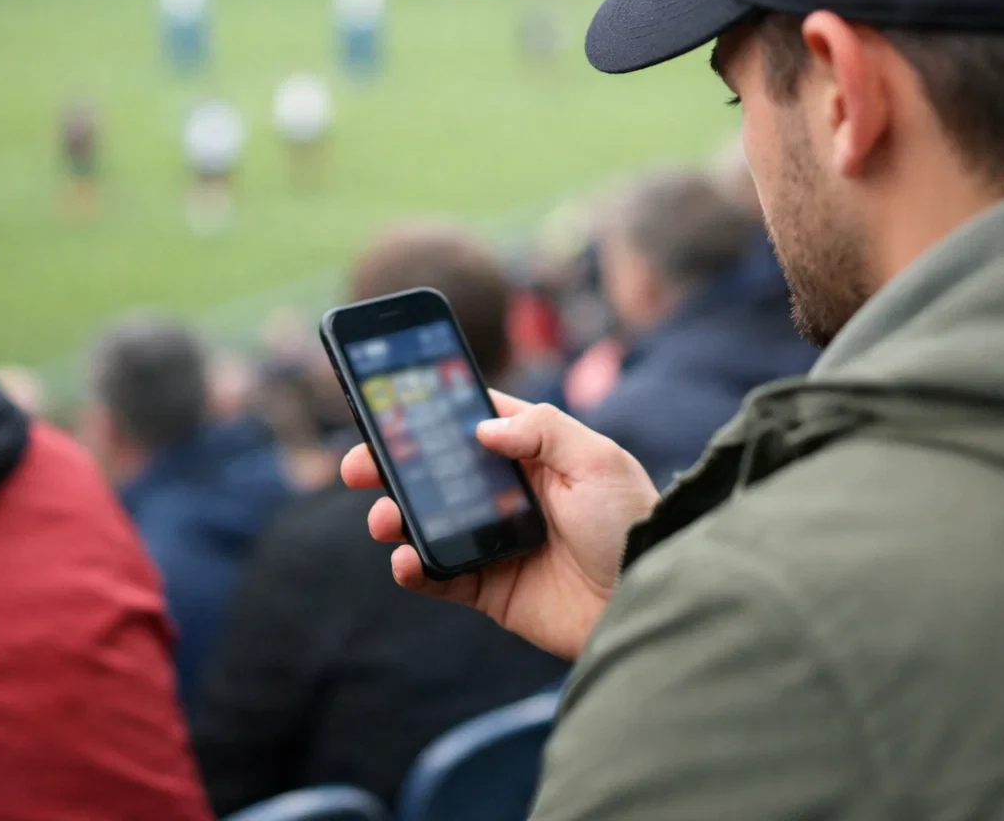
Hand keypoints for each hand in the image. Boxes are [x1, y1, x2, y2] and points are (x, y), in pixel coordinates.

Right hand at [341, 393, 658, 660]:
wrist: (647, 600)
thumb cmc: (631, 524)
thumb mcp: (599, 460)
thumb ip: (543, 431)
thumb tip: (483, 428)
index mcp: (536, 455)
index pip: (476, 423)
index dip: (434, 411)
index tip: (390, 404)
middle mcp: (510, 495)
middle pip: (438, 472)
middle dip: (393, 466)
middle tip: (356, 467)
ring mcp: (496, 542)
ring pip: (428, 523)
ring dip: (395, 517)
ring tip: (385, 520)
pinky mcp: (490, 589)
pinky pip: (439, 576)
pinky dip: (413, 569)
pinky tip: (405, 560)